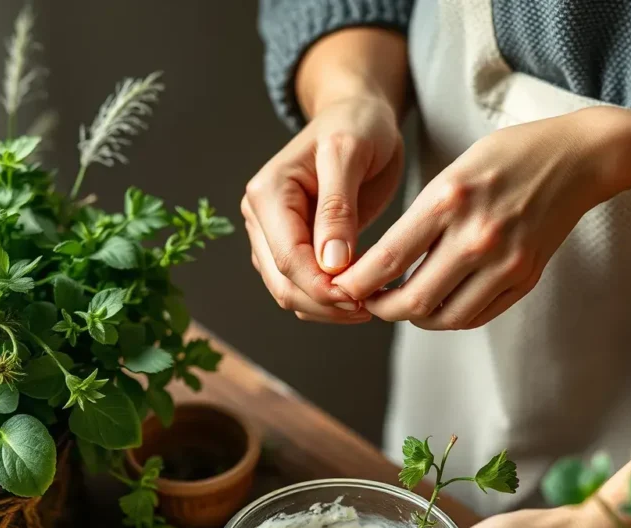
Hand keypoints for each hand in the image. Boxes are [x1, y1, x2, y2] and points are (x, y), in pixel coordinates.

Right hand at [242, 94, 403, 323]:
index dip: (323, 288)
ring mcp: (272, 236)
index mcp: (267, 194)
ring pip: (290, 293)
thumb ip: (337, 208)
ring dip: (327, 308)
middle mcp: (261, 218)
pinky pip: (303, 288)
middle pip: (285, 284)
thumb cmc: (356, 124)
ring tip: (369, 303)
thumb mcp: (349, 153)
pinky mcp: (291, 247)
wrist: (357, 116)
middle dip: (325, 304)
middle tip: (370, 308)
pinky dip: (329, 300)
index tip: (361, 299)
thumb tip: (331, 263)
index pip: (289, 260)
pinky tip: (360, 294)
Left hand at [334, 107, 630, 329]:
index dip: (355, 284)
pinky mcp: (524, 279)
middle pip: (412, 300)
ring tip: (400, 303)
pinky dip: (447, 317)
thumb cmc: (507, 158)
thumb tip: (379, 269)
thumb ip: (418, 221)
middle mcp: (477, 237)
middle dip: (380, 308)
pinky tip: (436, 302)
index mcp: (450, 200)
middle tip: (367, 302)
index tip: (341, 288)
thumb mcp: (452, 172)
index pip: (387, 260)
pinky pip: (475, 316)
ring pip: (443, 317)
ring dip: (414, 317)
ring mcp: (505, 263)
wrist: (578, 159)